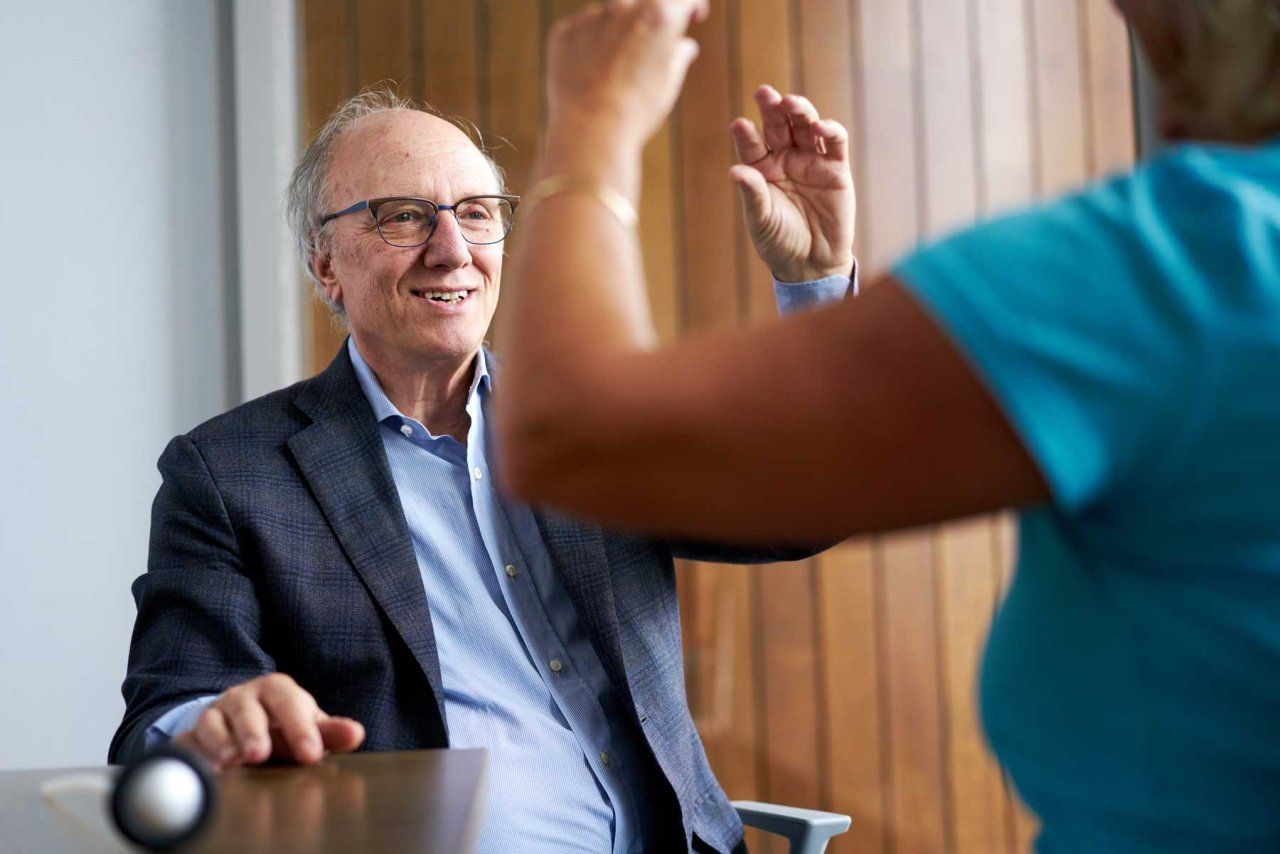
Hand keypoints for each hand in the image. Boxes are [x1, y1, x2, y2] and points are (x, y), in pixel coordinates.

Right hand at [173, 673, 364, 770]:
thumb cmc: (281, 724)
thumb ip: (330, 732)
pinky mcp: (191, 735)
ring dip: (219, 744)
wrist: (242, 721)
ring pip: (211, 724)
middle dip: (253, 732)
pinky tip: (203, 771)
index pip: (288, 701)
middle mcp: (242, 698)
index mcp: (276, 689)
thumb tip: (356, 734)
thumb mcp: (306, 724)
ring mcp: (214, 715)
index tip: (311, 754)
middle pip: (246, 709)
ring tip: (229, 764)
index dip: (300, 726)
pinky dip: (192, 755)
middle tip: (260, 755)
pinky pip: (186, 743)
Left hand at [544, 0, 709, 151]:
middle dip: (653, 17)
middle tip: (654, 42)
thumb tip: (684, 46)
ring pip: (611, 15)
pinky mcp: (564, 32)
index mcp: (659, 15)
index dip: (692, 5)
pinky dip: (590, 47)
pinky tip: (592, 79)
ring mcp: (590, 17)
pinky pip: (582, 31)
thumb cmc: (637, 111)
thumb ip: (677, 55)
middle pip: (644, 1)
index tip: (693, 18)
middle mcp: (623, 6)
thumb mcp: (668, 84)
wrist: (590, 132)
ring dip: (619, 32)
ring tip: (618, 73)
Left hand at [729, 85, 855, 281]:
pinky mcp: (836, 169)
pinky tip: (819, 127)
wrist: (811, 264)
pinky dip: (829, 130)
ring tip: (790, 103)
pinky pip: (835, 143)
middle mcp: (786, 160)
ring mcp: (812, 161)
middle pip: (779, 126)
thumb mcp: (761, 220)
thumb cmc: (780, 242)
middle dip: (772, 108)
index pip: (752, 144)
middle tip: (764, 93)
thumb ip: (752, 195)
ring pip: (806, 127)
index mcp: (762, 170)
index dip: (745, 134)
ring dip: (800, 111)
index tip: (738, 125)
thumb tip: (735, 171)